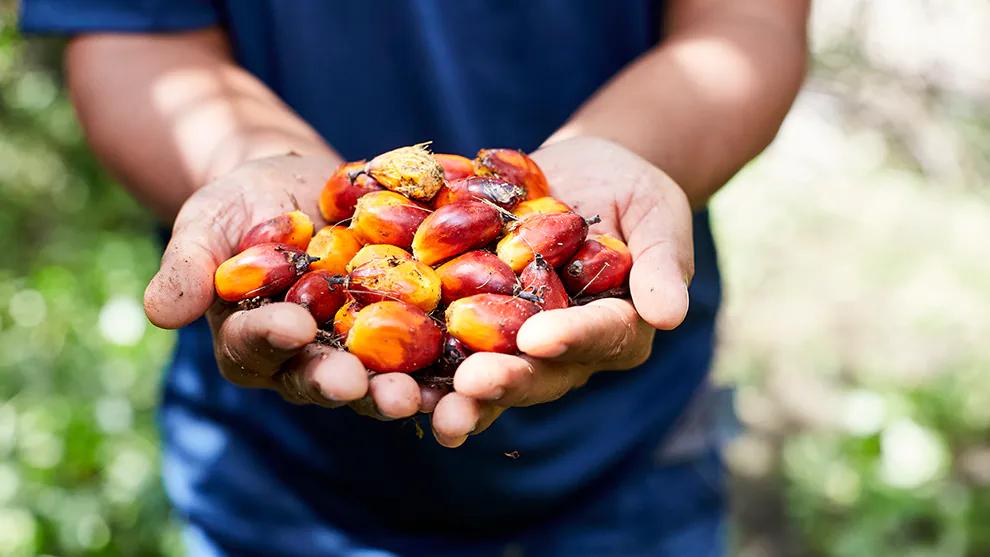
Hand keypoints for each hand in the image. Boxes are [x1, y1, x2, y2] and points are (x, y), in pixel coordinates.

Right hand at [144, 154, 427, 418]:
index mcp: (251, 343)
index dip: (270, 337)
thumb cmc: (243, 205)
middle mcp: (305, 361)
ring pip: (374, 379)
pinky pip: (424, 351)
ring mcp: (357, 352)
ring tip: (414, 394)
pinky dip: (442, 361)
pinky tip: (464, 364)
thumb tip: (160, 314)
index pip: (255, 346)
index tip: (289, 326)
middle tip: (357, 384)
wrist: (303, 186)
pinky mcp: (404, 333)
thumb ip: (188, 264)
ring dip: (393, 389)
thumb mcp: (209, 222)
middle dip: (337, 382)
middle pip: (318, 378)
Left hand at [430, 137, 694, 446]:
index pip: (600, 339)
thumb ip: (662, 261)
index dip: (572, 340)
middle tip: (471, 386)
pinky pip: (442, 342)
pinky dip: (414, 355)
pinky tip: (379, 364)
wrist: (579, 173)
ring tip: (419, 402)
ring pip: (485, 373)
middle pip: (536, 372)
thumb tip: (671, 315)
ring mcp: (513, 340)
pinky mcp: (471, 320)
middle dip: (503, 381)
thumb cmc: (631, 191)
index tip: (541, 336)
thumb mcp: (656, 213)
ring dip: (452, 392)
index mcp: (615, 330)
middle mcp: (561, 349)